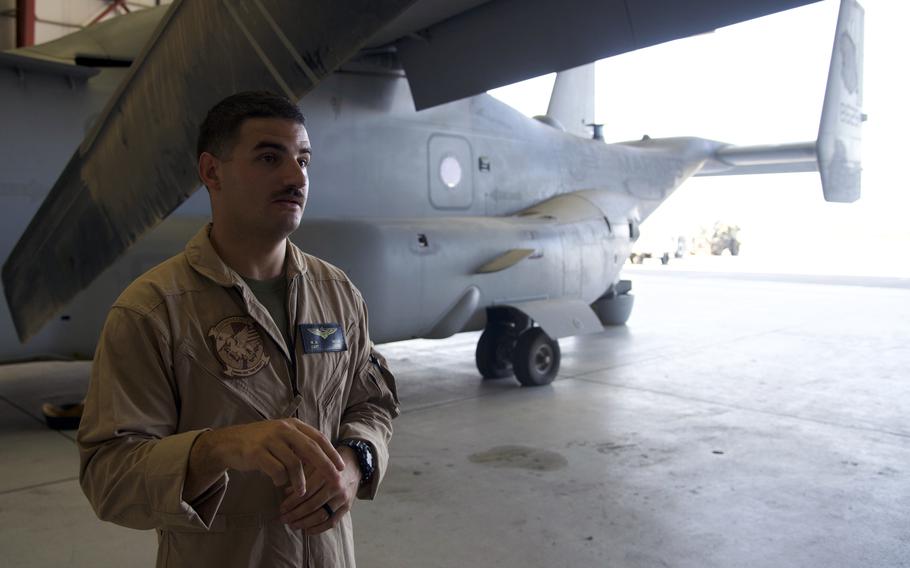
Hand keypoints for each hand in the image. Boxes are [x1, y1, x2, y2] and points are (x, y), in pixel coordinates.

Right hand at [189, 419, 343, 497]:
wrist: (229, 443)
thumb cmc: (260, 442)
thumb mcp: (282, 438)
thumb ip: (299, 446)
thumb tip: (323, 462)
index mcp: (292, 425)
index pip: (317, 438)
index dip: (331, 453)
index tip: (341, 467)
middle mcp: (282, 429)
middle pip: (311, 449)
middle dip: (326, 467)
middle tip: (335, 481)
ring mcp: (269, 440)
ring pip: (293, 463)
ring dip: (300, 481)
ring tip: (301, 492)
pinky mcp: (256, 453)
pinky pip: (276, 471)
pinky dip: (281, 480)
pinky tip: (279, 483)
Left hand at [278, 445, 361, 533]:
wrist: (355, 463)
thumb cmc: (330, 463)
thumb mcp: (315, 463)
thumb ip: (301, 476)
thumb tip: (286, 493)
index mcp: (327, 473)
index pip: (306, 492)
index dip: (292, 502)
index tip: (281, 507)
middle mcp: (336, 486)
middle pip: (312, 505)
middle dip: (295, 514)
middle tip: (283, 518)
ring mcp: (343, 498)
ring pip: (321, 515)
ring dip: (304, 523)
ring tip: (293, 525)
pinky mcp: (347, 507)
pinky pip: (332, 522)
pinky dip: (318, 529)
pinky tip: (307, 530)